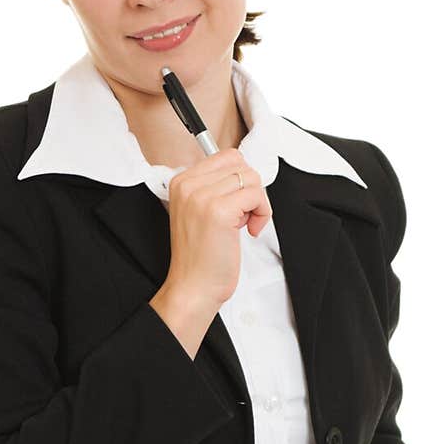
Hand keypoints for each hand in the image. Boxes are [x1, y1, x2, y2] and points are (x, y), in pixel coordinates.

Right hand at [163, 148, 272, 310]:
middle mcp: (188, 185)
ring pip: (251, 178)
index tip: (238, 203)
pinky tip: (249, 231)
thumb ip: (216, 189)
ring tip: (244, 224)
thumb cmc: (200, 257)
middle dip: (250, 190)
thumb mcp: (200, 213)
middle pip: (241, 164)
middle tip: (243, 216)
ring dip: (257, 203)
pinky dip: (262, 214)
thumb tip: (245, 173)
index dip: (241, 180)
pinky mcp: (219, 211)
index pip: (226, 156)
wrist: (193, 287)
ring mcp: (202, 196)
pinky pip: (256, 196)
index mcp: (181, 182)